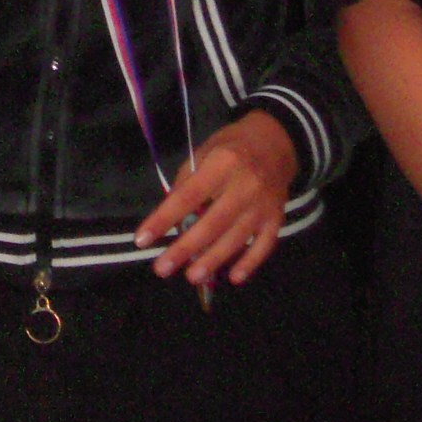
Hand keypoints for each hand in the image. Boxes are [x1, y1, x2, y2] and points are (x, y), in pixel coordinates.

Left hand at [136, 111, 298, 287]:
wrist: (276, 142)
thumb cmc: (230, 148)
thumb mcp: (203, 153)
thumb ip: (187, 184)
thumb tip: (172, 222)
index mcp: (222, 164)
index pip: (187, 197)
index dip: (163, 219)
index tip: (142, 239)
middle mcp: (246, 185)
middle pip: (212, 223)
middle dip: (186, 248)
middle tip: (162, 268)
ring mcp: (264, 204)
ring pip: (237, 238)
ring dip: (214, 260)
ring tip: (192, 277)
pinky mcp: (278, 217)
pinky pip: (265, 245)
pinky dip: (250, 262)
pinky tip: (234, 278)